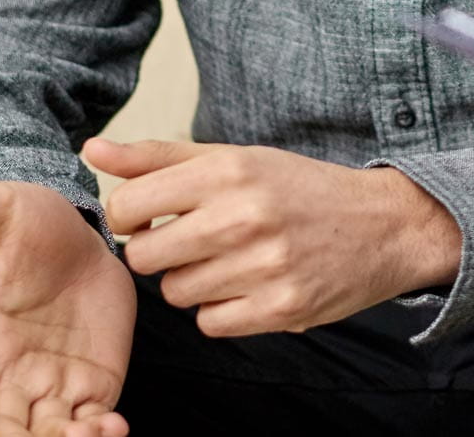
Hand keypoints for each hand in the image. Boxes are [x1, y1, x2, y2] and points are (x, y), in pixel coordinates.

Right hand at [0, 180, 134, 436]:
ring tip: (83, 436)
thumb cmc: (27, 224)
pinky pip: (91, 422)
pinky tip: (114, 428)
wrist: (79, 236)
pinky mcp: (91, 386)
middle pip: (0, 428)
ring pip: (46, 433)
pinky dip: (100, 434)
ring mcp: (50, 384)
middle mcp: (8, 373)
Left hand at [87, 138, 460, 336]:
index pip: (126, 206)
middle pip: (142, 257)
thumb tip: (90, 149)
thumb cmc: (298, 189)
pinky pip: (210, 324)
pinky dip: (221, 311)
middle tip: (190, 243)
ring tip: (228, 262)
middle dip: (156, 254)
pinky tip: (246, 287)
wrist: (382, 225)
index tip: (152, 218)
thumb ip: (157, 157)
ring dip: (192, 283)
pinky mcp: (282, 309)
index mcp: (227, 170)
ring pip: (175, 293)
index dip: (129, 217)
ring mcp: (264, 266)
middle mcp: (244, 216)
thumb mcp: (233, 158)